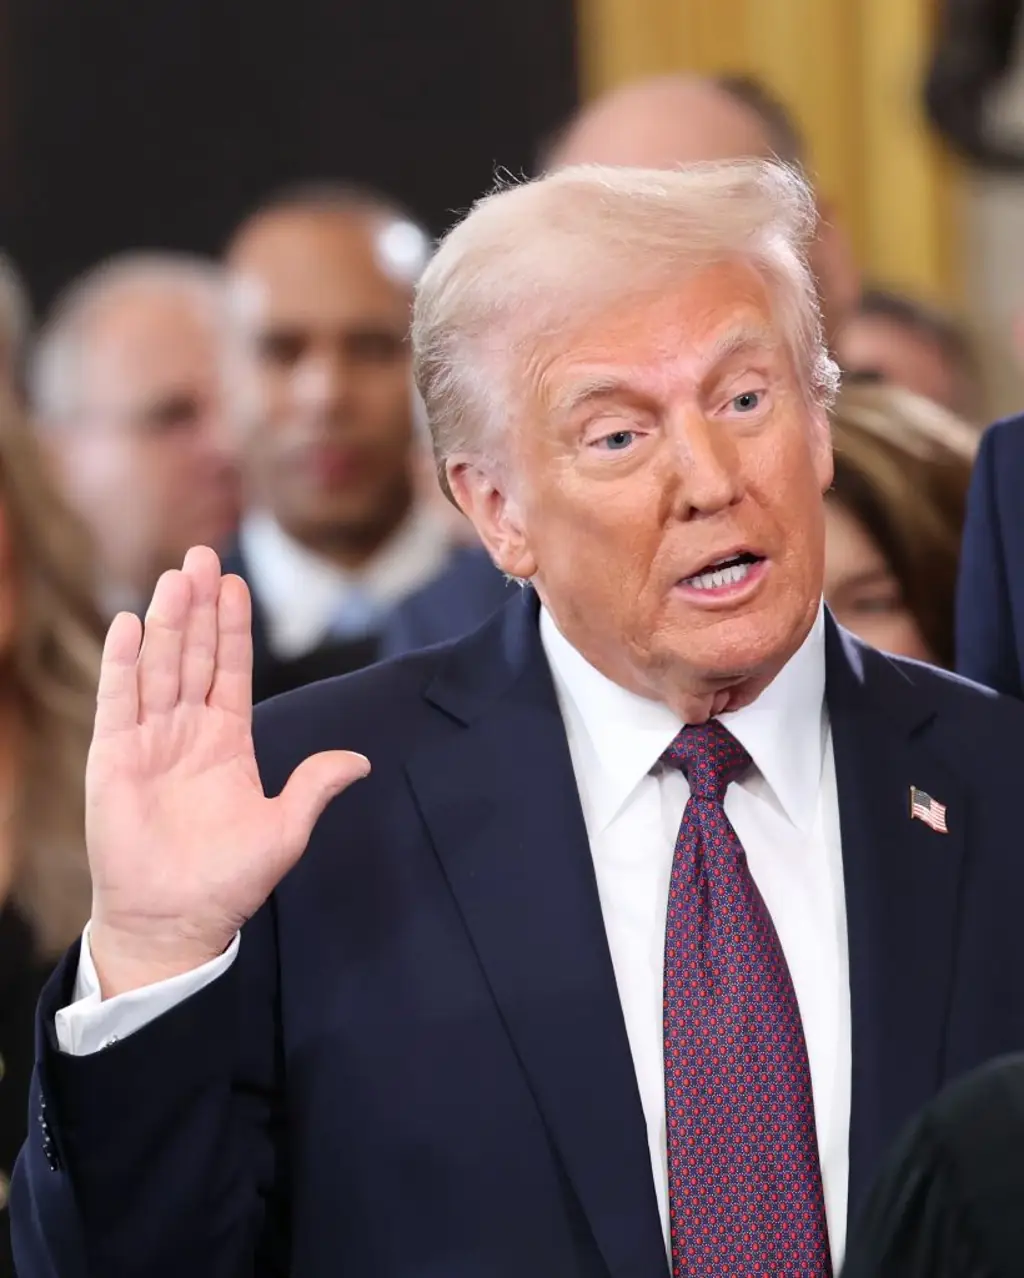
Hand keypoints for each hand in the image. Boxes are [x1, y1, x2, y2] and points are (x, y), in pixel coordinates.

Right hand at [87, 546, 369, 996]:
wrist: (175, 922)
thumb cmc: (228, 880)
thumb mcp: (284, 829)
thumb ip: (315, 786)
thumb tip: (360, 761)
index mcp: (227, 741)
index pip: (231, 669)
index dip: (233, 627)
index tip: (235, 582)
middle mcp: (187, 732)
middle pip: (193, 655)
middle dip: (198, 606)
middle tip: (202, 555)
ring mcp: (148, 741)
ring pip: (158, 667)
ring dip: (166, 622)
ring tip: (175, 576)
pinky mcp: (113, 759)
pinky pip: (118, 702)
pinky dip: (122, 664)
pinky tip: (128, 626)